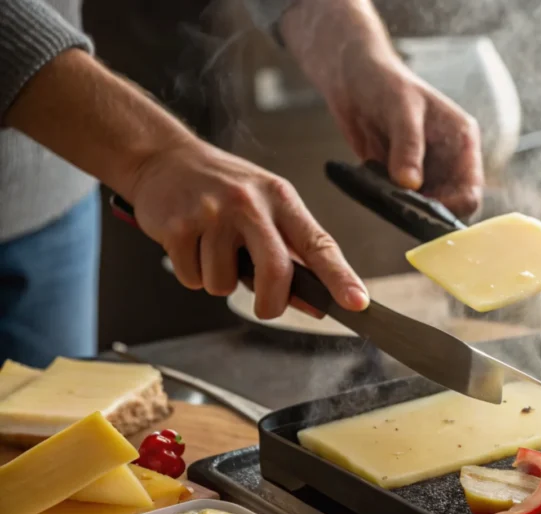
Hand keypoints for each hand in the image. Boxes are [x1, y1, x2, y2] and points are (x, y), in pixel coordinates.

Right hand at [129, 137, 367, 318]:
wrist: (162, 158)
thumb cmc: (222, 188)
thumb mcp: (264, 207)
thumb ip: (289, 253)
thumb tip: (315, 302)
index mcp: (281, 199)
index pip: (318, 244)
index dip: (340, 278)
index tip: (357, 303)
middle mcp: (249, 203)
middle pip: (275, 271)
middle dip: (272, 303)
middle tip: (266, 308)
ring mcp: (212, 213)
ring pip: (225, 284)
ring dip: (220, 281)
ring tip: (212, 250)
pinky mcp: (177, 226)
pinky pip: (193, 279)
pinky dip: (192, 274)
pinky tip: (190, 246)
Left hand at [325, 52, 484, 217]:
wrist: (352, 77)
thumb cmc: (383, 81)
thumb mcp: (400, 109)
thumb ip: (408, 146)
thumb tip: (410, 184)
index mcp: (462, 141)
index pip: (471, 190)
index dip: (452, 206)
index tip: (423, 210)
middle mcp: (450, 160)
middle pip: (452, 205)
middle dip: (430, 211)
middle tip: (403, 208)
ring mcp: (427, 170)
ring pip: (429, 207)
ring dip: (410, 209)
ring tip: (388, 197)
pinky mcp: (405, 177)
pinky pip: (406, 201)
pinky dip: (394, 203)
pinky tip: (379, 191)